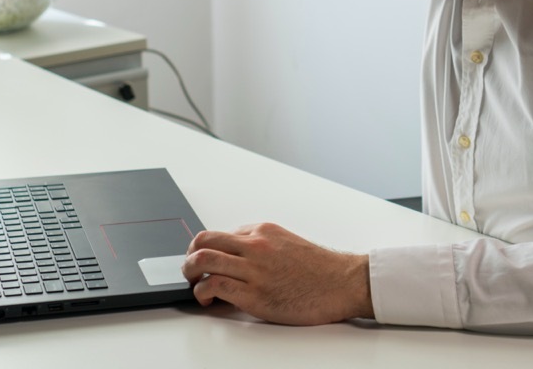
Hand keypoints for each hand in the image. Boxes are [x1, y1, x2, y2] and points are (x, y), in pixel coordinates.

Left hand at [182, 223, 372, 324]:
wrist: (343, 282)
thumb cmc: (319, 269)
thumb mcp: (286, 244)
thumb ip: (260, 248)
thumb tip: (235, 260)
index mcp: (262, 231)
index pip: (220, 234)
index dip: (207, 249)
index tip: (204, 262)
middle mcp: (255, 245)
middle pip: (203, 241)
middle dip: (189, 256)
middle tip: (190, 270)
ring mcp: (254, 270)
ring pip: (203, 261)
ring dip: (190, 273)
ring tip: (194, 284)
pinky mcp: (254, 295)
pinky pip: (215, 287)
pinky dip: (202, 293)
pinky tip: (208, 301)